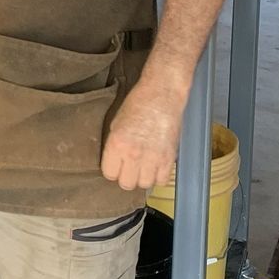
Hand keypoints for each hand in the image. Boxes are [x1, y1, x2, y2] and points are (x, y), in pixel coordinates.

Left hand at [101, 67, 188, 192]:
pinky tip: (156, 165)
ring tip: (144, 166)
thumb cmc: (138, 104)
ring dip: (143, 177)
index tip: (116, 165)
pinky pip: (162, 180)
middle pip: (127, 184)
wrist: (162, 94)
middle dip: (127, 176)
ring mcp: (153, 158)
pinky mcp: (169, 158)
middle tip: (130, 167)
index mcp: (117, 144)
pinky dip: (159, 176)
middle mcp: (133, 154)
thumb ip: (115, 147)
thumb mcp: (116, 123)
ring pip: (145, 184)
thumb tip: (116, 162)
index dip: (113, 170)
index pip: (109, 174)